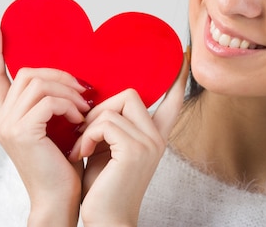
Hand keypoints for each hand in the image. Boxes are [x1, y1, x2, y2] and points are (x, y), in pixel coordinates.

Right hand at [0, 20, 90, 225]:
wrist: (60, 197)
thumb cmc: (65, 162)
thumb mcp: (59, 125)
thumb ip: (54, 103)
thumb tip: (73, 78)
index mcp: (9, 115)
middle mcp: (2, 118)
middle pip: (28, 72)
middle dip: (61, 75)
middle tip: (85, 92)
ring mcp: (8, 124)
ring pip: (39, 82)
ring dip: (70, 91)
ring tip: (86, 109)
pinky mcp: (21, 131)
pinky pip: (49, 100)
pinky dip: (70, 106)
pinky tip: (80, 120)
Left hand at [72, 51, 188, 226]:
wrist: (105, 220)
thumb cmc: (102, 188)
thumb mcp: (108, 149)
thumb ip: (112, 125)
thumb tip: (100, 101)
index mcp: (154, 137)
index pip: (173, 102)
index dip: (178, 79)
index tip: (184, 56)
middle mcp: (157, 137)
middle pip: (131, 94)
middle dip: (101, 107)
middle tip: (84, 131)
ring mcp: (149, 143)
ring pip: (114, 106)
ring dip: (89, 125)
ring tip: (80, 147)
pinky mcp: (134, 150)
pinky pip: (105, 122)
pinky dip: (87, 136)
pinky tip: (81, 153)